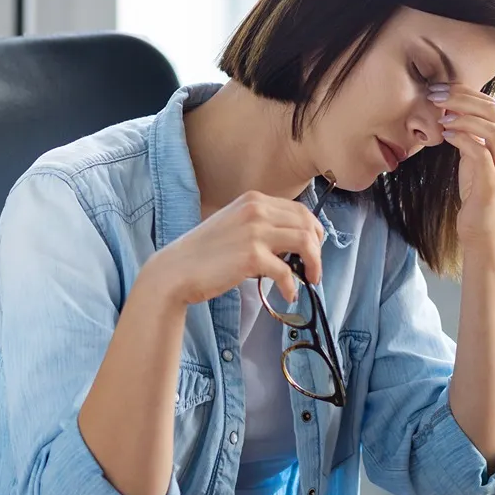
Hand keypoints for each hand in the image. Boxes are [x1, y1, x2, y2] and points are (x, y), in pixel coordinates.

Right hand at [144, 191, 324, 306]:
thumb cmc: (205, 252)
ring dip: (314, 264)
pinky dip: (292, 286)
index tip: (313, 250)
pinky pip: (286, 272)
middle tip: (314, 268)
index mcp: (254, 200)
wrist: (177, 270)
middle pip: (308, 225)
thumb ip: (262, 226)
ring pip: (305, 243)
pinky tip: (288, 295)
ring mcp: (255, 232)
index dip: (314, 231)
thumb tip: (294, 244)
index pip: (300, 210)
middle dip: (318, 248)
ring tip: (310, 280)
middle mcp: (257, 210)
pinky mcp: (251, 256)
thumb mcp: (235, 224)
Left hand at [429, 83, 494, 252]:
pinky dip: (462, 138)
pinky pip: (480, 152)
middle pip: (492, 109)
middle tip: (435, 95)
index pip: (492, 103)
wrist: (485, 231)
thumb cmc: (478, 192)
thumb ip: (472, 133)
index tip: (439, 89)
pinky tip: (445, 136)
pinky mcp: (493, 182)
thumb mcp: (477, 156)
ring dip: (462, 117)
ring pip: (491, 127)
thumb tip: (452, 108)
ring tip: (440, 116)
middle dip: (461, 97)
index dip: (465, 92)